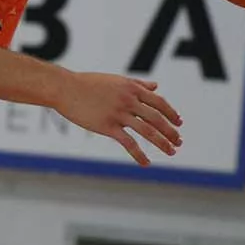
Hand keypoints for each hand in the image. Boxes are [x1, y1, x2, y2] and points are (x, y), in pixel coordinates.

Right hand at [55, 72, 182, 166]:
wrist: (65, 88)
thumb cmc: (89, 83)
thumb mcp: (116, 80)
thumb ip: (138, 83)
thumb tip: (155, 85)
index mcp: (132, 88)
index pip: (159, 102)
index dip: (171, 113)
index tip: (179, 123)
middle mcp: (129, 100)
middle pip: (157, 118)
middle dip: (171, 131)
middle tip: (179, 142)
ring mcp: (119, 113)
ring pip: (148, 131)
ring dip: (162, 143)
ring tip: (171, 152)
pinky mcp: (108, 126)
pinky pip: (129, 143)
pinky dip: (139, 155)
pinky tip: (146, 163)